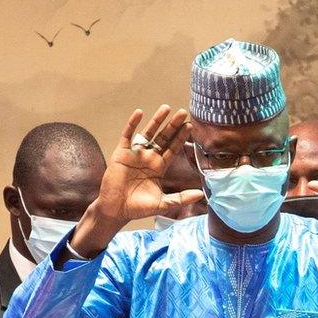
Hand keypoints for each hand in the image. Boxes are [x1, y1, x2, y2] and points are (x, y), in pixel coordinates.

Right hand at [66, 105, 204, 260]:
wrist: (116, 209)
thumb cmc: (138, 207)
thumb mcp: (163, 203)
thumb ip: (181, 198)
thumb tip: (201, 194)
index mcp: (159, 167)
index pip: (173, 148)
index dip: (181, 137)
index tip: (189, 125)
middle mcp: (149, 157)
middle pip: (163, 138)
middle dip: (173, 126)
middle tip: (183, 112)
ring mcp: (136, 154)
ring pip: (148, 133)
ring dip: (157, 120)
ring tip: (166, 108)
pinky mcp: (122, 153)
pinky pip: (128, 135)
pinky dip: (132, 124)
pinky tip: (140, 112)